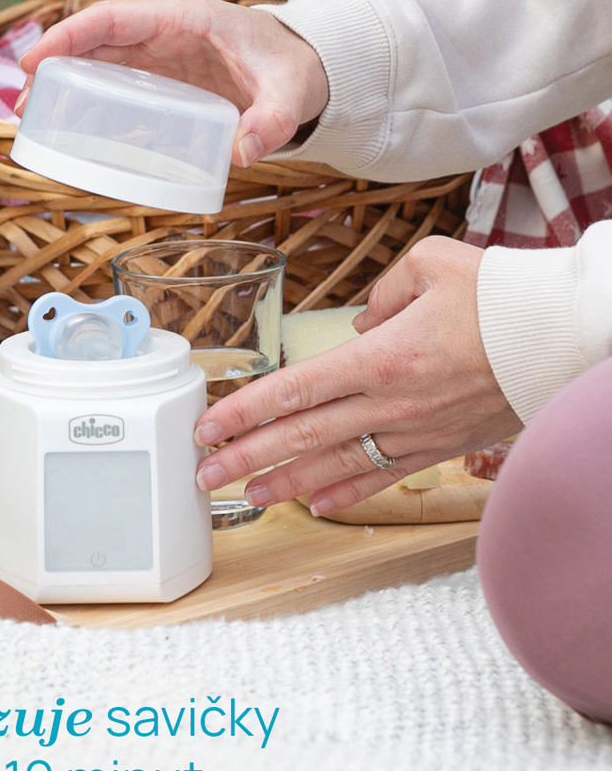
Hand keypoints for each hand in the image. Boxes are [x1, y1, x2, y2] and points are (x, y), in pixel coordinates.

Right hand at [17, 0, 328, 165]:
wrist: (304, 73)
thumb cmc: (294, 71)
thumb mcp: (290, 93)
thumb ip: (273, 122)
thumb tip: (243, 155)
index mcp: (187, 19)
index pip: (115, 18)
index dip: (70, 36)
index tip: (35, 62)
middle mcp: (165, 33)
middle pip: (95, 41)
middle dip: (53, 66)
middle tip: (22, 106)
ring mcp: (161, 58)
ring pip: (99, 63)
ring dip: (64, 86)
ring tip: (33, 119)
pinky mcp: (162, 82)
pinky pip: (116, 85)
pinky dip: (89, 102)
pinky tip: (69, 129)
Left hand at [193, 237, 523, 515]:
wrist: (567, 335)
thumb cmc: (502, 296)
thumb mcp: (431, 264)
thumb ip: (381, 291)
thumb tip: (361, 323)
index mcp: (379, 356)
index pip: (292, 390)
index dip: (244, 412)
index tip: (208, 427)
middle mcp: (389, 402)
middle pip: (302, 437)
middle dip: (246, 459)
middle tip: (204, 476)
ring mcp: (414, 432)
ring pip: (335, 465)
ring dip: (284, 483)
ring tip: (245, 497)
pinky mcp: (440, 447)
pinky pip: (383, 476)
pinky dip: (346, 494)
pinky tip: (315, 506)